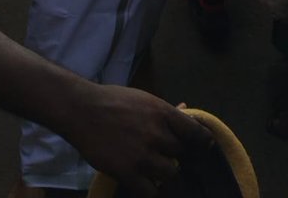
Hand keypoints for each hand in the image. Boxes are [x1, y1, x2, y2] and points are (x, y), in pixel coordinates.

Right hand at [74, 86, 212, 196]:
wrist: (82, 110)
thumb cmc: (113, 101)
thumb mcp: (142, 99)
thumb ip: (165, 110)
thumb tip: (185, 108)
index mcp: (162, 112)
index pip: (195, 132)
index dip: (202, 142)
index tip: (205, 148)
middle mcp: (157, 134)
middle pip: (181, 154)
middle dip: (176, 156)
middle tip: (168, 157)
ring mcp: (143, 155)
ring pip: (170, 174)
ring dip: (165, 173)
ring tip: (156, 170)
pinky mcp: (128, 173)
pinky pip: (151, 191)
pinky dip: (151, 189)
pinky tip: (146, 183)